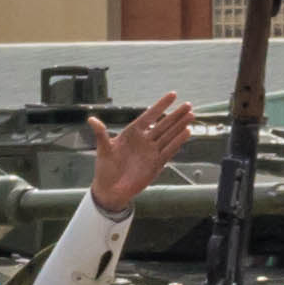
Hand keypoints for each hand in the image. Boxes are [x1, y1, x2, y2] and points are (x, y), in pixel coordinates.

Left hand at [80, 93, 202, 215]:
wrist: (110, 189)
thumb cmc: (105, 168)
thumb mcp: (104, 149)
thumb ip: (101, 133)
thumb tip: (91, 119)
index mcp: (132, 133)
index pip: (149, 116)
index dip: (161, 105)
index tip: (173, 95)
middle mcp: (144, 140)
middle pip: (163, 125)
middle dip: (176, 115)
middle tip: (188, 105)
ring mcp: (151, 152)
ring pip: (169, 136)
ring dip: (180, 127)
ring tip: (191, 116)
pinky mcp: (156, 164)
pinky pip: (169, 151)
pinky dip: (177, 142)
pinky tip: (186, 133)